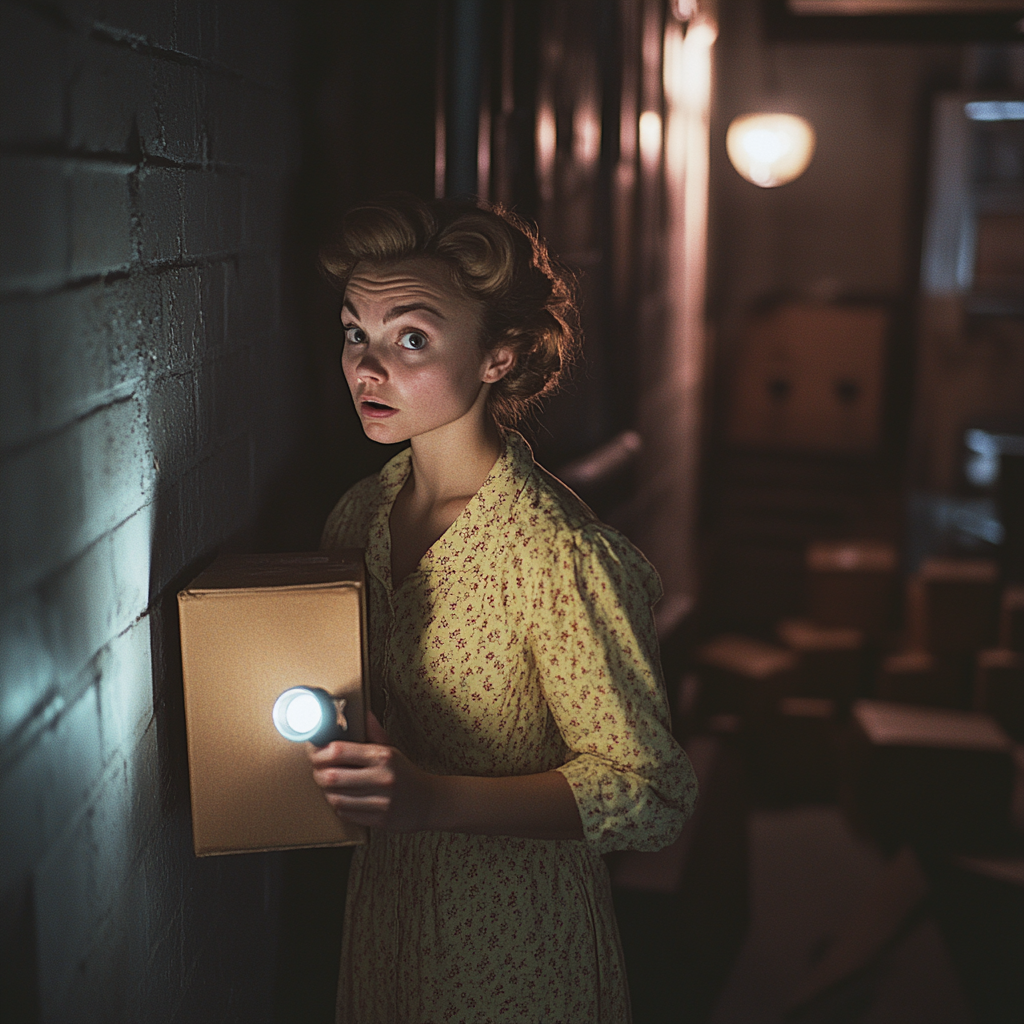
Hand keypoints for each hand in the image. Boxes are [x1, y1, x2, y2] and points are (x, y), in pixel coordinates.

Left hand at [308, 711, 435, 831]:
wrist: (429, 801)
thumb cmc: (405, 773)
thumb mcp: (392, 749)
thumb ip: (373, 732)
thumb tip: (362, 712)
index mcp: (382, 756)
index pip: (339, 751)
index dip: (319, 751)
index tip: (315, 751)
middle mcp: (382, 777)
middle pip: (332, 776)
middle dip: (318, 773)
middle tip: (318, 769)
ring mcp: (381, 801)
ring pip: (335, 798)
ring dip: (326, 791)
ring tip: (329, 784)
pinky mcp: (379, 819)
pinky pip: (345, 813)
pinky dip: (338, 805)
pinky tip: (342, 798)